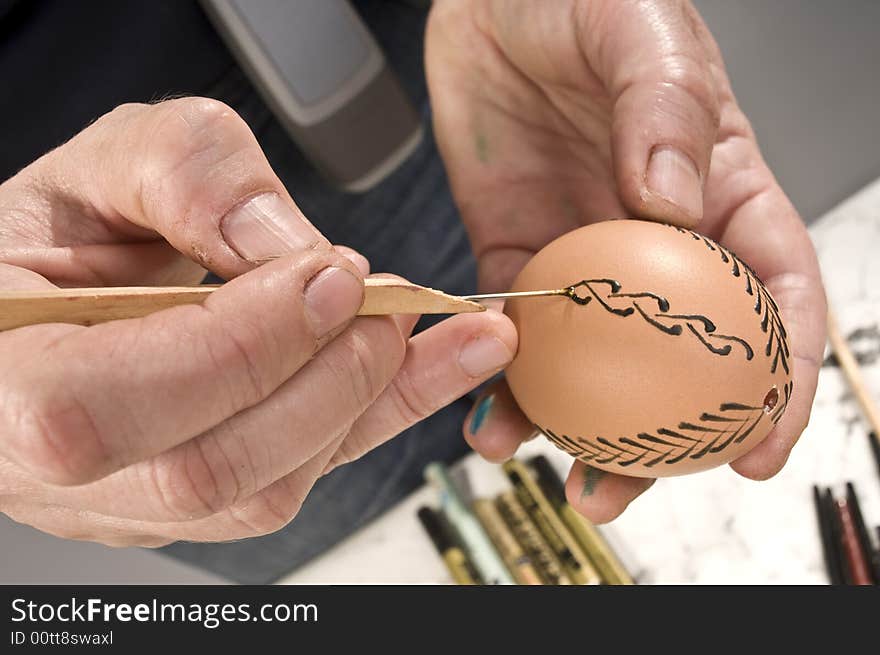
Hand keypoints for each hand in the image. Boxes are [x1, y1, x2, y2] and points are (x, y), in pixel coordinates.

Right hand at [0, 98, 516, 545]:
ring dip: (363, 406)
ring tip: (417, 326)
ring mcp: (129, 500)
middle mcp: (53, 470)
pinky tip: (433, 367)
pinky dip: (378, 421)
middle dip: (322, 380)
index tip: (328, 274)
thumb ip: (183, 175)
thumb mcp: (99, 167)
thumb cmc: (54, 237)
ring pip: (263, 493)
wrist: (52, 291)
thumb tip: (285, 247)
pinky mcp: (197, 500)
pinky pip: (299, 478)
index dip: (239, 344)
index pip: (103, 407)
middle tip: (379, 301)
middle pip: (204, 471)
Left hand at [427, 0, 825, 520]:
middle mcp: (652, 241)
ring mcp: (581, 255)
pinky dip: (502, 377)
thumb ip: (665, 109)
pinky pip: (512, 329)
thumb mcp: (642, 33)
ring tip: (557, 475)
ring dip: (576, 430)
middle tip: (625, 489)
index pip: (767, 298)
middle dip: (662, 440)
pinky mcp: (513, 253)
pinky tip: (489, 414)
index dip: (774, 380)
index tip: (755, 447)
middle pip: (676, 359)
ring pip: (592, 364)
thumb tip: (669, 200)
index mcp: (716, 194)